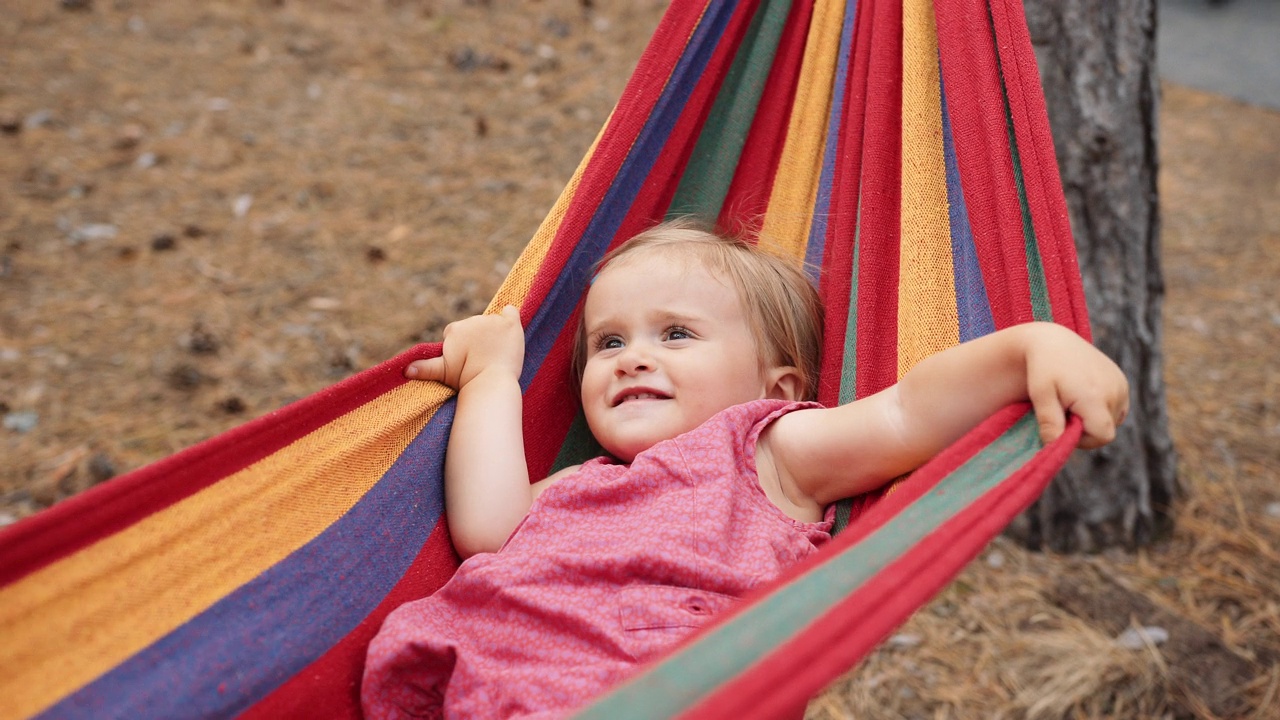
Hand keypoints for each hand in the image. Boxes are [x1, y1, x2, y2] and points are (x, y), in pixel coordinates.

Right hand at [405, 305, 524, 389]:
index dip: (463, 347)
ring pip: (493, 323)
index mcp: (454, 329)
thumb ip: (424, 367)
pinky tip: (509, 329)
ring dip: (495, 334)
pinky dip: (510, 316)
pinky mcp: (510, 324)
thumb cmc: (465, 381)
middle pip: (476, 326)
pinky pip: (511, 311)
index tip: (467, 361)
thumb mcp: (442, 372)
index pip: (458, 333)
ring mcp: (492, 321)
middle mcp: (472, 320)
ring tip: (497, 354)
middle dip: (479, 340)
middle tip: (482, 360)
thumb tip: (405, 371)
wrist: (490, 384)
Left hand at [1023, 324, 1129, 448]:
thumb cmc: (1042, 368)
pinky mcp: (1122, 381)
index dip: (1083, 439)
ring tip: (1072, 400)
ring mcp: (1121, 385)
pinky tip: (1083, 395)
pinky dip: (1101, 408)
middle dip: (1085, 428)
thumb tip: (1054, 446)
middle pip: (1107, 430)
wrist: (1052, 341)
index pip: (1101, 436)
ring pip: (1113, 420)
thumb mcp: (1040, 396)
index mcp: (1095, 396)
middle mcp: (1115, 391)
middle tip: (1063, 409)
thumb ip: (1049, 423)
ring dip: (1093, 418)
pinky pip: (1117, 408)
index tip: (1063, 424)